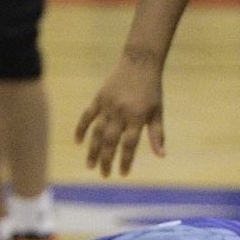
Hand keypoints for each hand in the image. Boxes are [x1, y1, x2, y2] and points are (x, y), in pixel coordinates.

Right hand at [77, 55, 166, 176]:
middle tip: (104, 175)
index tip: (122, 174)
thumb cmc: (152, 90)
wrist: (139, 64)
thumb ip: (157, 134)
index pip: (129, 145)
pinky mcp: (99, 98)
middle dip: (106, 159)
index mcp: (137, 118)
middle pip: (110, 141)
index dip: (125, 160)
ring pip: (96, 131)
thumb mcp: (158, 112)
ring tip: (90, 165)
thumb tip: (161, 156)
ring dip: (92, 150)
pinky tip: (78, 142)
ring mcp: (107, 105)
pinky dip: (81, 129)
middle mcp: (120, 113)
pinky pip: (87, 116)